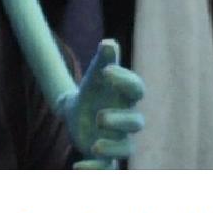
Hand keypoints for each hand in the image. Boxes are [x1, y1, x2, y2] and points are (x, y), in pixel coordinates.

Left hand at [63, 38, 144, 167]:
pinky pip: (108, 168)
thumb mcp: (94, 76)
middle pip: (136, 123)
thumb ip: (102, 61)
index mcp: (125, 97)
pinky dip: (95, 170)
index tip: (106, 71)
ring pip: (126, 149)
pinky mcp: (106, 157)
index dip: (125, 80)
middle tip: (99, 117)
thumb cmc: (93, 91)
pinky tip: (77, 166)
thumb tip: (108, 42)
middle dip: (120, 121)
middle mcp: (126, 120)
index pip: (136, 89)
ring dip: (113, 149)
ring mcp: (118, 140)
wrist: (79, 113)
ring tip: (94, 146)